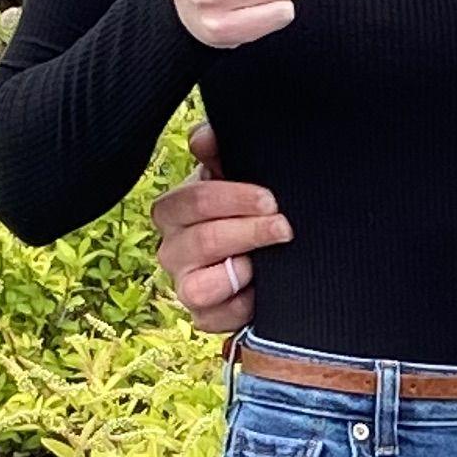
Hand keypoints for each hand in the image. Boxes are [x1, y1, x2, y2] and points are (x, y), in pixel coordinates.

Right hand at [151, 120, 289, 322]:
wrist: (272, 258)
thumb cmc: (248, 209)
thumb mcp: (238, 174)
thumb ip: (219, 151)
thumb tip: (204, 137)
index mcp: (176, 209)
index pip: (192, 200)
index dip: (233, 198)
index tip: (270, 198)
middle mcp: (173, 248)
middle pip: (203, 240)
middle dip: (250, 231)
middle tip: (283, 226)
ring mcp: (184, 285)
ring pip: (200, 286)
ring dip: (242, 270)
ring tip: (269, 260)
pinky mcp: (202, 316)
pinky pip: (214, 318)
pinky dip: (241, 306)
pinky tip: (259, 291)